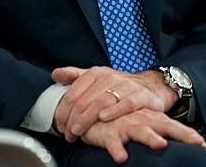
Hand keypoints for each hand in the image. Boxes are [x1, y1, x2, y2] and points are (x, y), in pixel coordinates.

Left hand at [52, 65, 177, 140]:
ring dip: (88, 118)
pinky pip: (127, 103)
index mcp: (96, 73)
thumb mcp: (96, 78)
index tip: (59, 124)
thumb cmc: (119, 86)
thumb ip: (75, 76)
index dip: (64, 109)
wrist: (150, 86)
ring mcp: (126, 85)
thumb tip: (55, 74)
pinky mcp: (141, 95)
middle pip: (86, 99)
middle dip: (74, 118)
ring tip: (79, 131)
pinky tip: (104, 118)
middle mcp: (110, 77)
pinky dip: (115, 110)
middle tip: (67, 133)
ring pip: (103, 101)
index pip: (75, 91)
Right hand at [80, 108, 205, 163]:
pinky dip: (117, 149)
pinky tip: (122, 158)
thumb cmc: (118, 119)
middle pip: (164, 125)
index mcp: (150, 118)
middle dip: (181, 133)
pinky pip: (113, 142)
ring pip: (140, 130)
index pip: (173, 126)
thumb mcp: (139, 123)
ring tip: (161, 144)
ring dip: (150, 137)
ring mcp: (125, 124)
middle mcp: (141, 119)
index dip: (189, 135)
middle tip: (197, 141)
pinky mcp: (108, 132)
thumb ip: (155, 131)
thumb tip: (169, 143)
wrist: (93, 109)